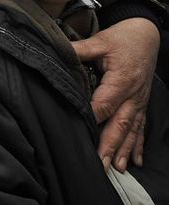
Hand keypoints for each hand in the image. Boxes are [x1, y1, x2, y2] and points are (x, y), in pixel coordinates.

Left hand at [71, 18, 158, 171]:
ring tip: (115, 168)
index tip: (82, 132)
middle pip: (120, 123)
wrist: (147, 35)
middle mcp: (132, 95)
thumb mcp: (100, 41)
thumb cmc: (123, 38)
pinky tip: (134, 161)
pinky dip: (137, 145)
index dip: (93, 117)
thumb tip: (58, 51)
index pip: (104, 103)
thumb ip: (79, 49)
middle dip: (110, 145)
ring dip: (123, 150)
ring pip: (131, 129)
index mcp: (120, 80)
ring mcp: (139, 102)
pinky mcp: (141, 104)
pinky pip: (141, 127)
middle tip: (100, 164)